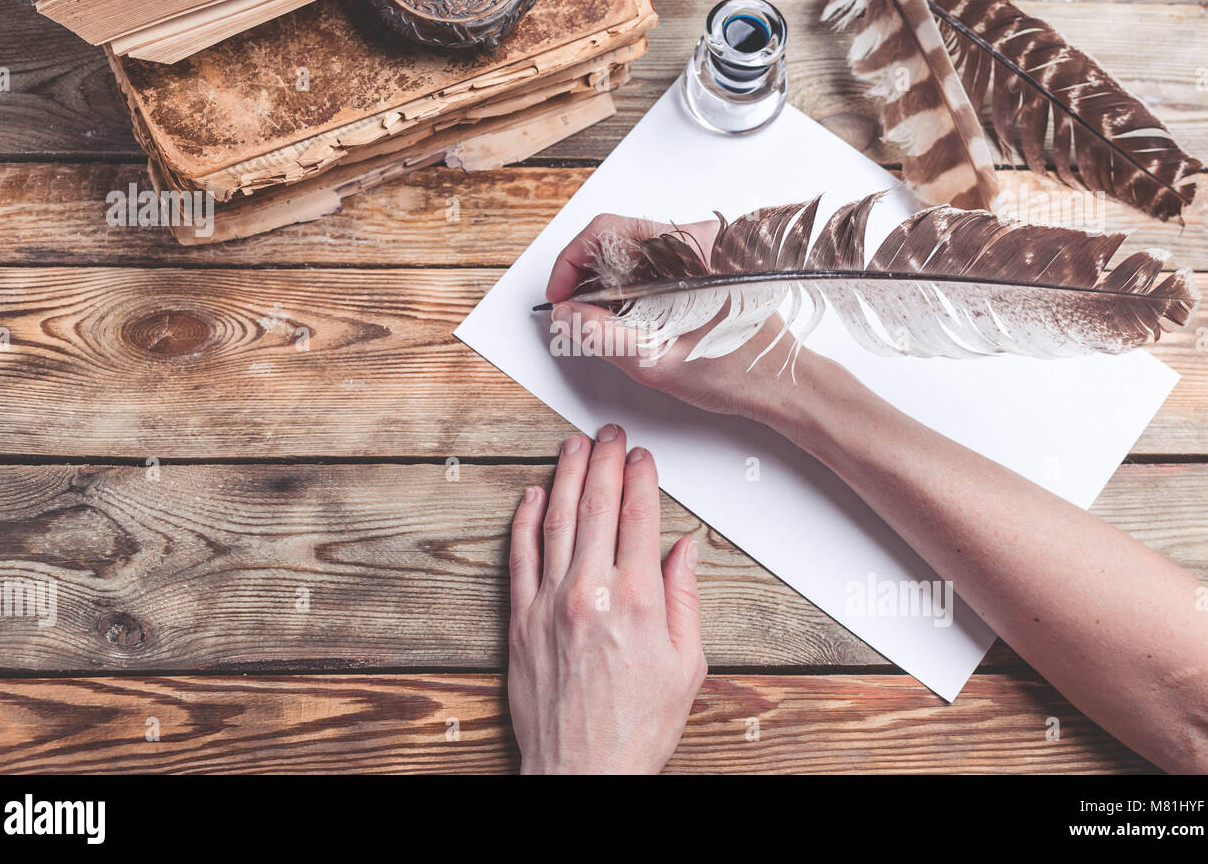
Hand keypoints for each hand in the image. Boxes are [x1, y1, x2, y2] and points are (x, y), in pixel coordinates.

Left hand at [507, 424, 706, 774]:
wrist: (584, 771)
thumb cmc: (638, 726)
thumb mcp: (687, 664)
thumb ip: (685, 597)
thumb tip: (685, 547)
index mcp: (640, 601)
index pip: (638, 517)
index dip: (641, 477)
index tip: (642, 456)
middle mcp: (592, 592)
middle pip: (596, 506)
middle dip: (604, 461)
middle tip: (609, 435)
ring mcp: (550, 603)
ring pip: (555, 521)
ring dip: (564, 476)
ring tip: (573, 446)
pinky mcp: (521, 621)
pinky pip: (519, 556)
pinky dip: (523, 520)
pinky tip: (530, 495)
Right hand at [545, 213, 834, 423]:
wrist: (780, 382)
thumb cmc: (734, 372)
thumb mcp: (655, 360)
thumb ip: (601, 334)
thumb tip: (566, 313)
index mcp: (687, 249)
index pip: (605, 230)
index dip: (570, 263)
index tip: (560, 295)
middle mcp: (698, 237)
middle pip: (617, 237)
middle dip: (585, 275)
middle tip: (575, 312)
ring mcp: (704, 247)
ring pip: (633, 250)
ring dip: (608, 282)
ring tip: (604, 320)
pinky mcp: (705, 261)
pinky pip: (654, 262)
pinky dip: (632, 285)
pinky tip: (632, 317)